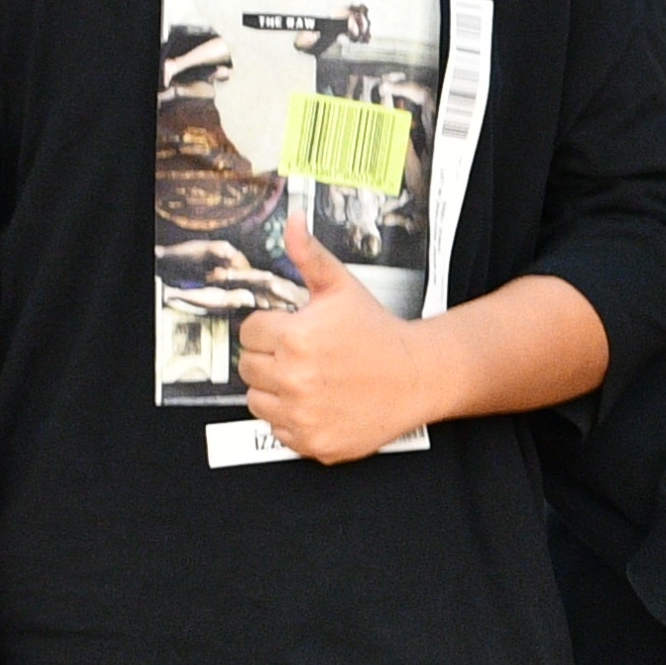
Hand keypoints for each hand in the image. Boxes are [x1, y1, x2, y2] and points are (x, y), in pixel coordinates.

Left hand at [234, 224, 435, 461]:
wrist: (418, 376)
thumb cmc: (378, 330)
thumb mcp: (342, 287)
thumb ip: (310, 256)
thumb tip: (292, 221)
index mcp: (295, 337)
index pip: (249, 332)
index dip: (270, 328)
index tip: (293, 331)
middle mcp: (294, 379)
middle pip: (247, 367)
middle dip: (270, 358)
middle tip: (303, 355)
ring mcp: (302, 415)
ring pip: (256, 401)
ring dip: (275, 391)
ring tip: (308, 379)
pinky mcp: (312, 443)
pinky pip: (278, 431)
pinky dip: (293, 420)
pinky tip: (318, 403)